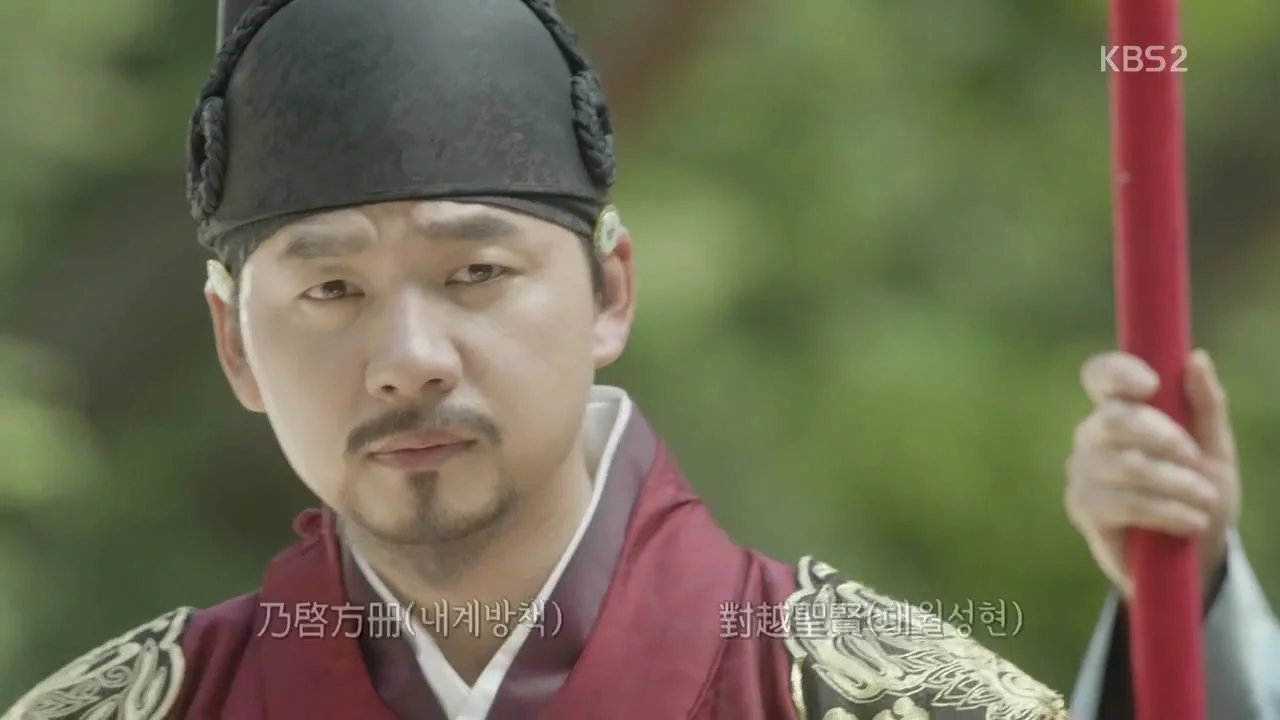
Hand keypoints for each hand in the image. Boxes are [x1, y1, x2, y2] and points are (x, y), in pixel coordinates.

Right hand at [1065, 349, 1240, 597]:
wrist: (1193, 556)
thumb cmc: (1200, 493)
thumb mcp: (1216, 449)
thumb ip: (1206, 405)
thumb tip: (1196, 357)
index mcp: (1121, 409)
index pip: (1100, 375)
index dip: (1119, 372)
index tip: (1152, 385)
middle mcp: (1093, 435)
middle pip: (1115, 419)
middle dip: (1162, 437)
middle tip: (1195, 459)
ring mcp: (1082, 471)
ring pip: (1127, 465)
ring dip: (1176, 484)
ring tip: (1205, 500)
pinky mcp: (1082, 508)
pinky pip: (1124, 502)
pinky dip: (1165, 511)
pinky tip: (1188, 522)